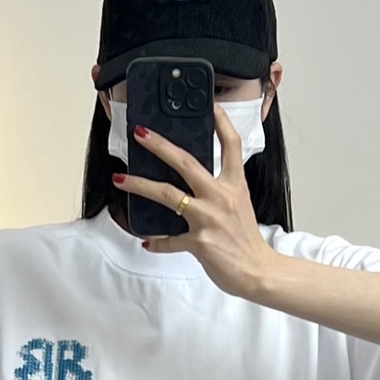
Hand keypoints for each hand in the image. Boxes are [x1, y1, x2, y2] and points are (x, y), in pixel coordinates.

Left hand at [112, 103, 270, 299]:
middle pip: (186, 162)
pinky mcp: (199, 242)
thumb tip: (193, 184)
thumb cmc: (246, 241)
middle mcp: (220, 197)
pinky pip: (169, 240)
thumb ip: (219, 191)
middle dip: (160, 145)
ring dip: (140, 185)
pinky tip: (146, 240)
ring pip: (168, 194)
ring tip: (121, 178)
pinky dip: (156, 241)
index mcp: (234, 186)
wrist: (258, 272)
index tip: (211, 106)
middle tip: (140, 133)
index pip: (231, 146)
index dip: (221, 123)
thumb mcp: (239, 206)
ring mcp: (209, 219)